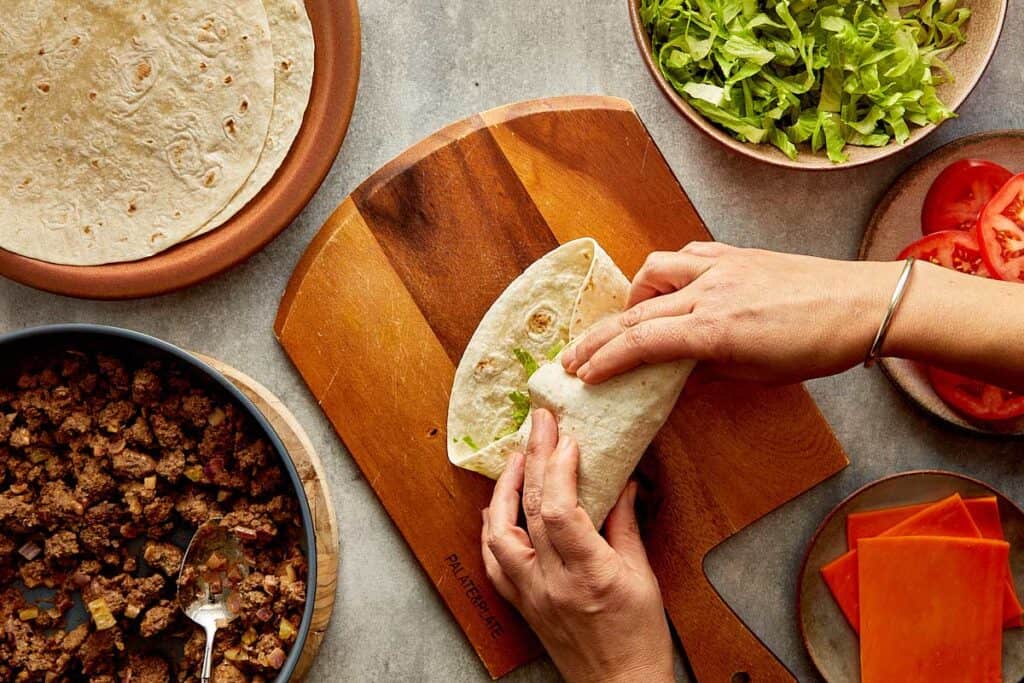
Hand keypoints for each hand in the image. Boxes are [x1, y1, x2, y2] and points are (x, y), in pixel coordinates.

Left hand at [481, 409, 673, 682]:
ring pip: (499, 535)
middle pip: (531, 511)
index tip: (566, 439)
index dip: (559, 469)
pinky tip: (496, 507)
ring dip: (504, 490)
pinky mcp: (522, 605)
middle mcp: (552, 584)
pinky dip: (491, 529)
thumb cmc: (640, 640)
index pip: (560, 511)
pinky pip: (493, 563)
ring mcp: (531, 595)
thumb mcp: (643, 577)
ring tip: (515, 458)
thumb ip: (626, 525)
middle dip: (532, 459)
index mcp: (590, 575)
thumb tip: (622, 483)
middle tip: (537, 424)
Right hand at [562, 242, 901, 383]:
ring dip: (630, 299)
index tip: (581, 376)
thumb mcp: (758, 375)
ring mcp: (720, 267)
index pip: (642, 343)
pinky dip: (665, 274)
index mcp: (715, 330)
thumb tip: (672, 376)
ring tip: (625, 321)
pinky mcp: (733, 254)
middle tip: (572, 360)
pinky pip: (684, 257)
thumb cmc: (817, 348)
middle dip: (598, 338)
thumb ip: (706, 371)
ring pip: (653, 272)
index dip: (605, 361)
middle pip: (635, 312)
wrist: (865, 304)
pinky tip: (669, 289)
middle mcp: (709, 291)